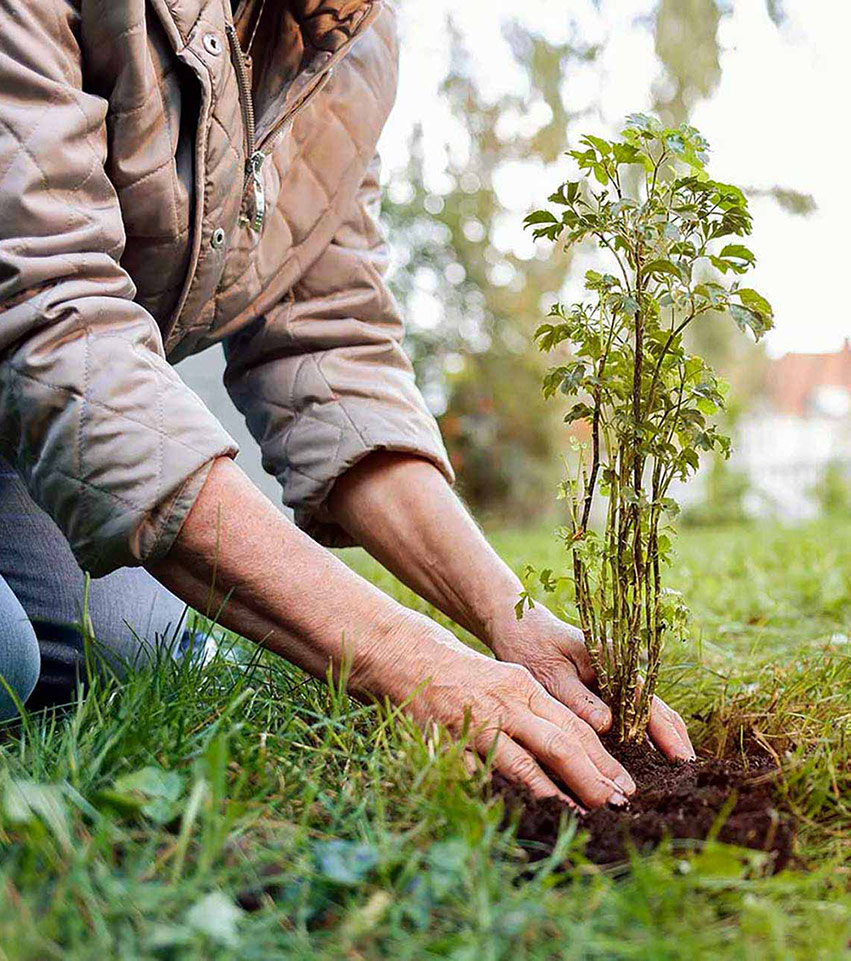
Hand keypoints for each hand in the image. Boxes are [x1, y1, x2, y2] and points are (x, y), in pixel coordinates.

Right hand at [365, 611, 637, 808]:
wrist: (412, 658)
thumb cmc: (469, 675)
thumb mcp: (510, 680)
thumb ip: (540, 711)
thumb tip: (581, 748)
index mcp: (524, 688)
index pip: (573, 726)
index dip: (603, 759)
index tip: (625, 785)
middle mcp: (505, 706)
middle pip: (558, 746)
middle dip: (592, 779)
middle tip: (618, 806)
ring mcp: (476, 727)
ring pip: (523, 766)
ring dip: (556, 796)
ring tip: (582, 818)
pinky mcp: (449, 747)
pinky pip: (479, 779)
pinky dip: (502, 799)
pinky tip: (522, 817)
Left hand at [486, 603, 694, 760]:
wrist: (518, 628)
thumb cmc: (531, 647)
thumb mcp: (550, 673)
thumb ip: (576, 698)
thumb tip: (606, 724)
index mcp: (612, 662)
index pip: (646, 701)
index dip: (665, 732)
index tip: (680, 759)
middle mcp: (621, 670)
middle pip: (656, 708)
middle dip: (675, 739)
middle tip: (691, 774)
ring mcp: (616, 680)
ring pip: (648, 712)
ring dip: (664, 739)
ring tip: (678, 772)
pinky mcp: (605, 690)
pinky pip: (632, 714)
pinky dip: (644, 735)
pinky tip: (650, 758)